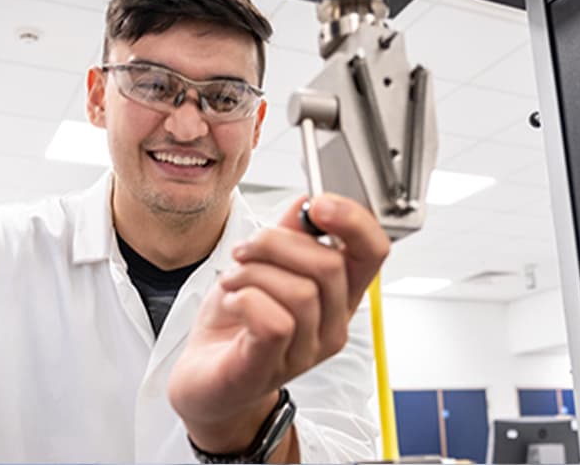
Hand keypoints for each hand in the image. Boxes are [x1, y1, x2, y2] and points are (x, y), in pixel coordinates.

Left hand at [167, 193, 389, 459]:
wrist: (206, 378)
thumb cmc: (237, 323)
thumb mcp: (265, 265)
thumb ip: (289, 234)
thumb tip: (307, 202)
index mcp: (339, 293)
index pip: (374, 251)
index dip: (353, 220)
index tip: (317, 205)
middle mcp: (332, 325)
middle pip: (329, 265)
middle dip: (276, 242)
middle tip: (245, 250)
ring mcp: (305, 352)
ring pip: (300, 291)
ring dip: (253, 272)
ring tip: (233, 280)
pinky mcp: (270, 368)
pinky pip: (273, 322)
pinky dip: (244, 299)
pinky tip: (233, 302)